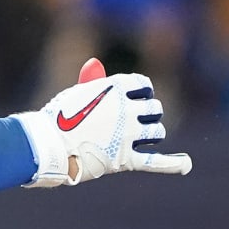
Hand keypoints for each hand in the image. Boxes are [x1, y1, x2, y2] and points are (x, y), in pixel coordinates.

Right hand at [15, 58, 190, 187]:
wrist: (45, 144)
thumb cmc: (55, 117)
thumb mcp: (73, 94)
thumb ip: (92, 83)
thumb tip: (96, 64)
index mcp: (113, 88)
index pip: (143, 84)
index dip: (143, 91)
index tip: (139, 96)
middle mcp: (125, 109)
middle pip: (154, 109)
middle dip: (150, 113)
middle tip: (138, 120)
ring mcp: (127, 135)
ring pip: (156, 132)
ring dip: (153, 133)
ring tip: (146, 137)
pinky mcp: (124, 158)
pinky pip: (155, 161)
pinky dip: (173, 164)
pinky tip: (184, 163)